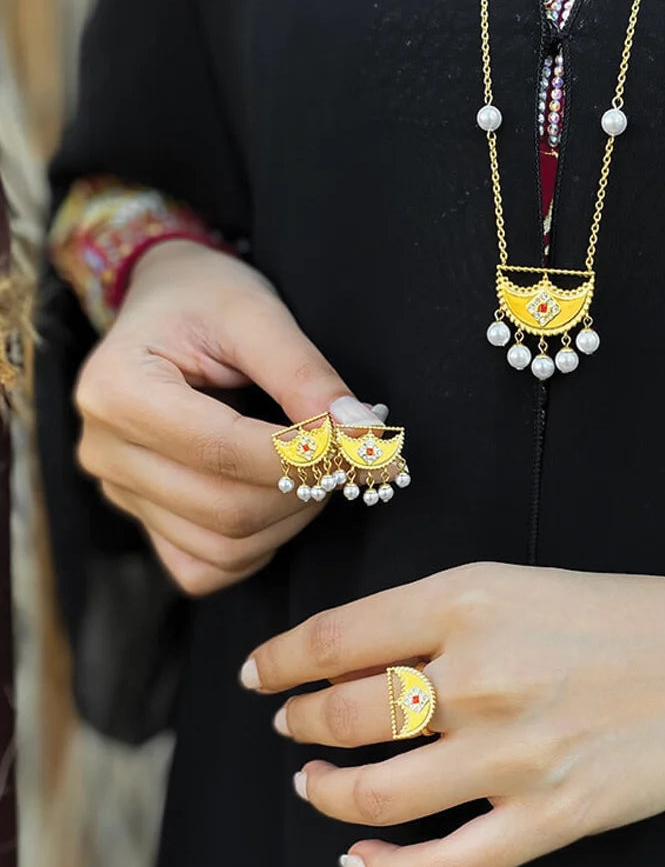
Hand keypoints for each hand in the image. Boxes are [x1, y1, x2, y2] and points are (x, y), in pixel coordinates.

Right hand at [74, 239, 383, 595]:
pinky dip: (255, 549)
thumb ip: (304, 373)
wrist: (168, 303)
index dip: (301, 454)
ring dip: (290, 521)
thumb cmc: (209, 299)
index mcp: (117, 390)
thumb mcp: (257, 314)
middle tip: (351, 456)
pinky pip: (201, 568)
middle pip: (223, 509)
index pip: (222, 449)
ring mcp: (119, 490)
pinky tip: (282, 503)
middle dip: (304, 489)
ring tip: (321, 471)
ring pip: (219, 548)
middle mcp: (104, 450)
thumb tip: (358, 430)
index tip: (358, 438)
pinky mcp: (141, 516)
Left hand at [240, 561, 664, 866]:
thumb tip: (360, 657)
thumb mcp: (526, 583)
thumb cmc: (630, 613)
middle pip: (342, 716)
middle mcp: (479, 674)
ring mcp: (512, 753)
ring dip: (328, 795)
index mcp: (469, 600)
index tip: (263, 674)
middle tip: (292, 727)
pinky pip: (443, 865)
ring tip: (317, 786)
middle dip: (300, 726)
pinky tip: (364, 860)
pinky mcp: (549, 817)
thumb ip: (443, 616)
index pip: (335, 638)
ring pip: (376, 796)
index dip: (281, 662)